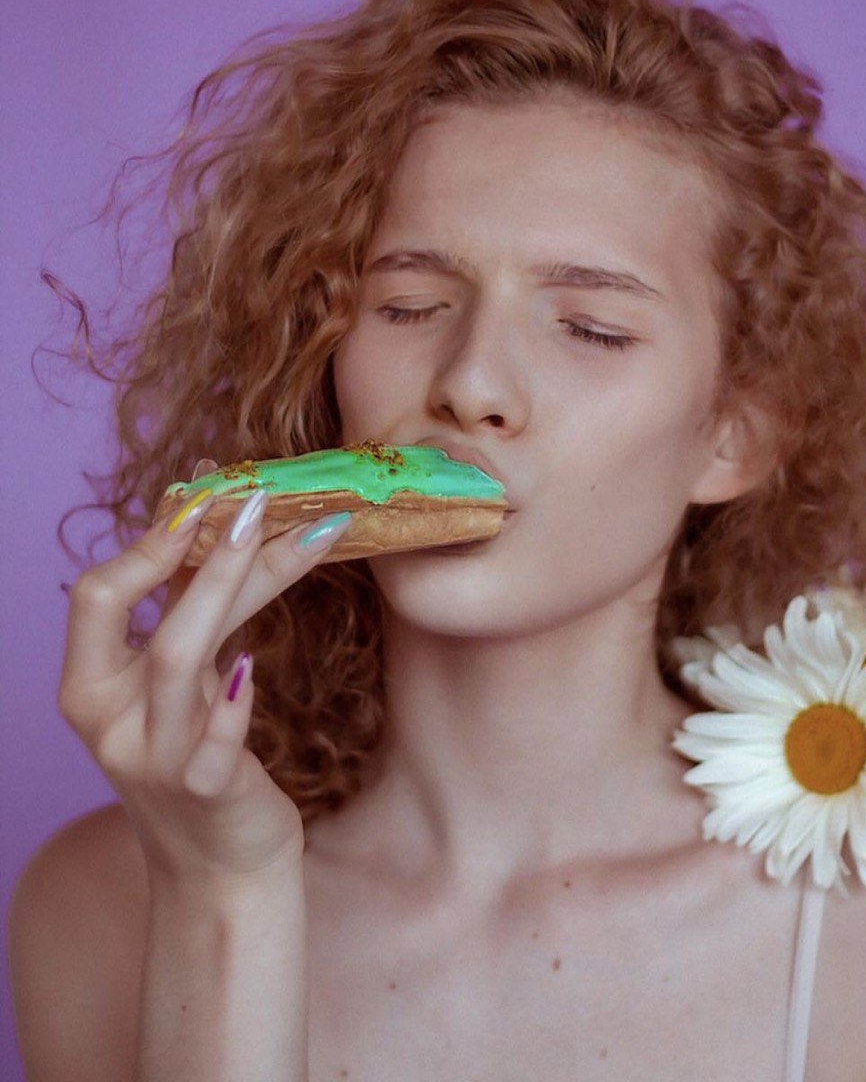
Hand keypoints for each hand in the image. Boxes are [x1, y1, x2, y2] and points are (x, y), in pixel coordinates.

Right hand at [58, 467, 349, 885]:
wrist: (220, 869)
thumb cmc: (201, 756)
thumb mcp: (182, 682)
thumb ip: (188, 607)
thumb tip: (212, 511)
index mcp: (93, 688)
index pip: (95, 596)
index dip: (147, 539)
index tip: (206, 489)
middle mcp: (111, 722)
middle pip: (133, 616)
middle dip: (191, 550)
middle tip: (254, 498)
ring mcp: (155, 760)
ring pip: (176, 661)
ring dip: (225, 588)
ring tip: (278, 536)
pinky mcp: (206, 794)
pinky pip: (210, 748)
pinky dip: (229, 706)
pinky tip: (252, 669)